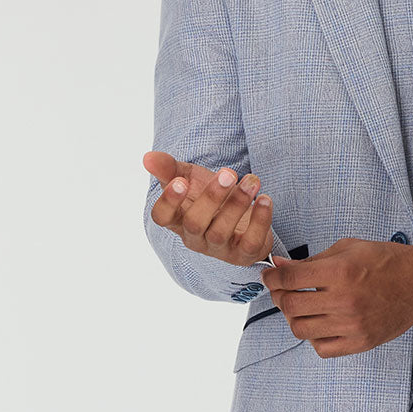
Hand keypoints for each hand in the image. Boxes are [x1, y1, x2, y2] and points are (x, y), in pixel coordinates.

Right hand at [143, 151, 276, 266]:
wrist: (243, 219)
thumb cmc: (211, 198)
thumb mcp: (189, 178)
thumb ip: (169, 168)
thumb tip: (147, 157)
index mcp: (178, 219)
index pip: (162, 217)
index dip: (168, 201)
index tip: (180, 181)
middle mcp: (194, 237)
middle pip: (194, 222)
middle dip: (211, 197)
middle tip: (228, 173)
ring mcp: (219, 248)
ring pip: (221, 231)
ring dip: (237, 203)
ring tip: (252, 180)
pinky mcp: (243, 253)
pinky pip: (251, 242)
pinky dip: (260, 221)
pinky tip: (265, 199)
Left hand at [259, 238, 412, 357]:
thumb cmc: (386, 262)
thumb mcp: (348, 248)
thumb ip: (312, 260)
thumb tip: (281, 266)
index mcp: (341, 271)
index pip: (290, 278)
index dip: (273, 277)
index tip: (270, 276)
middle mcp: (345, 300)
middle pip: (290, 305)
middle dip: (280, 296)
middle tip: (283, 291)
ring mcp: (352, 324)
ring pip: (301, 329)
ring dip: (295, 318)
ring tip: (302, 308)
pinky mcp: (360, 342)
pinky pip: (322, 348)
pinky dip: (314, 337)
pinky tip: (321, 323)